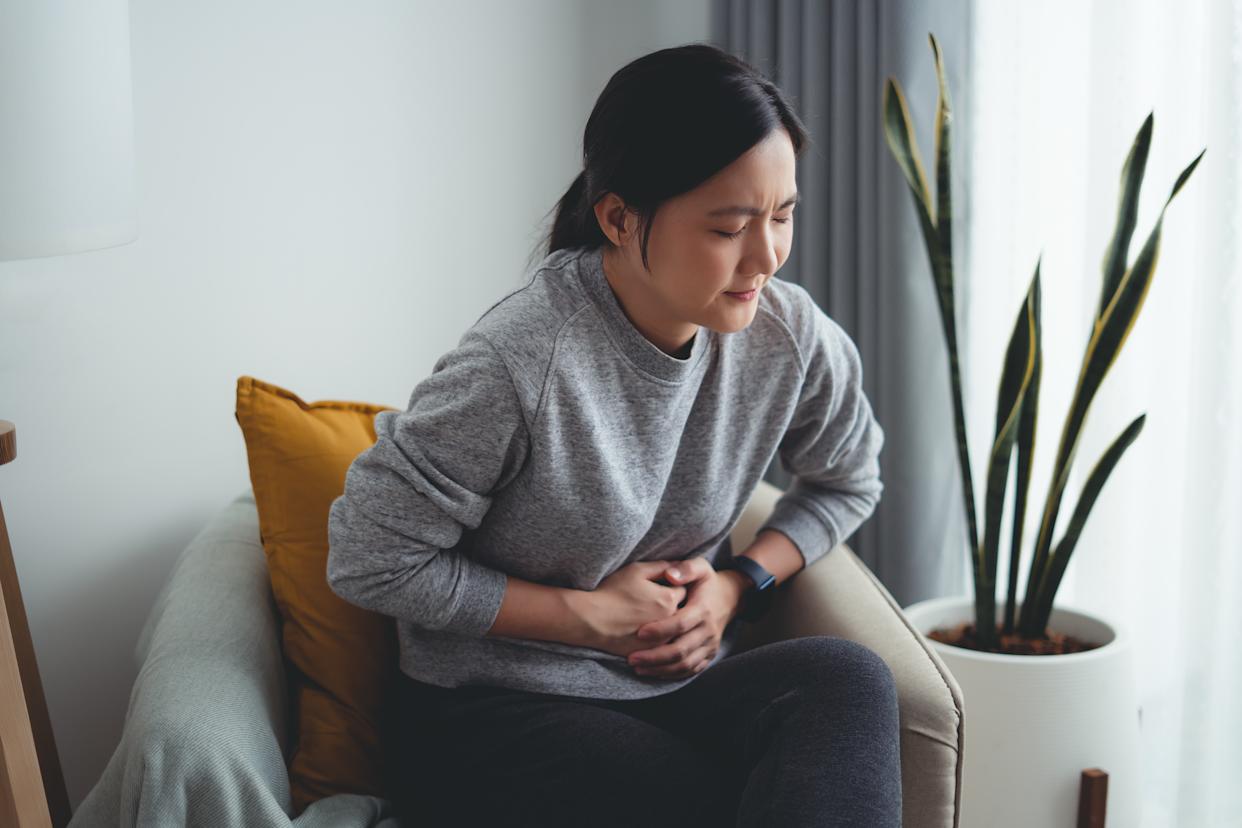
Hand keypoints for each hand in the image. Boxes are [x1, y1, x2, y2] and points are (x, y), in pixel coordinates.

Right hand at [577, 560, 688, 658]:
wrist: (591, 620)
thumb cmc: (612, 591)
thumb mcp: (637, 570)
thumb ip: (661, 566)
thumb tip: (676, 566)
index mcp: (670, 599)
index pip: (683, 591)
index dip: (672, 587)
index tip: (662, 587)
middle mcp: (670, 622)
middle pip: (681, 612)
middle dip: (674, 607)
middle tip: (655, 602)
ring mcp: (660, 640)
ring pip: (672, 631)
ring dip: (667, 625)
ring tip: (647, 617)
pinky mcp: (649, 653)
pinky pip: (661, 646)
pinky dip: (656, 640)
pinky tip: (642, 631)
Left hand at [626, 557, 746, 680]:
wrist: (730, 598)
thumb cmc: (707, 582)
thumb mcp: (701, 567)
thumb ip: (685, 568)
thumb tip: (669, 574)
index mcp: (703, 609)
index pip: (680, 624)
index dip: (660, 630)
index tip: (639, 633)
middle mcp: (708, 631)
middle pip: (681, 650)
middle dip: (654, 657)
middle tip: (631, 659)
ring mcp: (710, 645)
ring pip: (685, 665)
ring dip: (660, 669)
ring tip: (638, 668)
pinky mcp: (709, 655)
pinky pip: (691, 670)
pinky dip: (671, 674)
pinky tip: (653, 672)